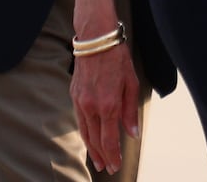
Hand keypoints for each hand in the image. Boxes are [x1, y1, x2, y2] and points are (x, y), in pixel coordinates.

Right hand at [71, 43, 140, 174]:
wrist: (95, 38)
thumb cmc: (116, 57)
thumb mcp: (131, 84)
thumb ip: (130, 111)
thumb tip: (132, 133)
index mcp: (108, 105)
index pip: (109, 140)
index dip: (113, 156)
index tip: (115, 167)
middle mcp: (91, 106)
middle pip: (95, 139)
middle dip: (102, 156)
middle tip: (107, 168)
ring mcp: (80, 100)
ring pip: (84, 131)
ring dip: (91, 148)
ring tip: (96, 159)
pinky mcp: (74, 94)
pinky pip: (79, 118)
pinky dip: (84, 131)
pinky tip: (89, 136)